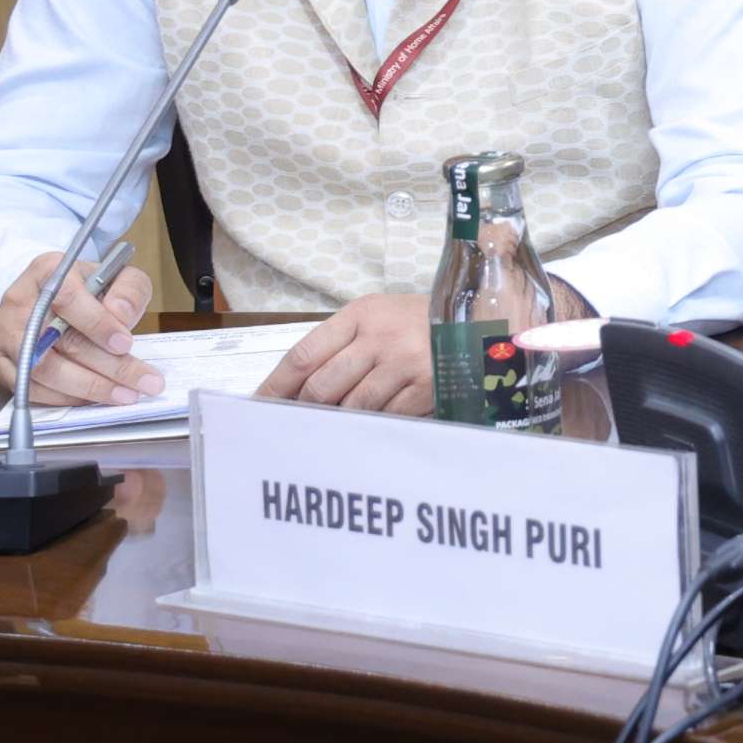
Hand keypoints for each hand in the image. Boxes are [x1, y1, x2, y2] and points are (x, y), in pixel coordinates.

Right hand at [0, 254, 157, 407]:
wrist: (44, 298)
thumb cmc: (84, 289)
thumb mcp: (115, 276)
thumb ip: (128, 289)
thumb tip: (121, 312)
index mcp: (48, 272)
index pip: (68, 298)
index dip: (98, 323)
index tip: (125, 343)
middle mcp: (20, 302)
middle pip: (60, 341)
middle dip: (108, 366)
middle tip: (144, 382)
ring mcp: (5, 333)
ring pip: (44, 370)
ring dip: (89, 388)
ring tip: (126, 395)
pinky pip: (31, 388)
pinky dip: (65, 398)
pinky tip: (95, 398)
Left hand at [258, 293, 437, 415]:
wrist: (484, 325)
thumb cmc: (420, 325)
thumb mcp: (379, 319)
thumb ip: (341, 345)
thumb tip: (298, 390)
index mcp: (361, 314)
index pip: (303, 354)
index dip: (276, 386)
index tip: (258, 407)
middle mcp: (380, 337)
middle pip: (322, 387)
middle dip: (306, 410)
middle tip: (298, 425)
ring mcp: (405, 363)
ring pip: (352, 407)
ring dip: (341, 421)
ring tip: (337, 428)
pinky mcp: (427, 387)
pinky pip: (385, 417)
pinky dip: (374, 424)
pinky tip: (374, 424)